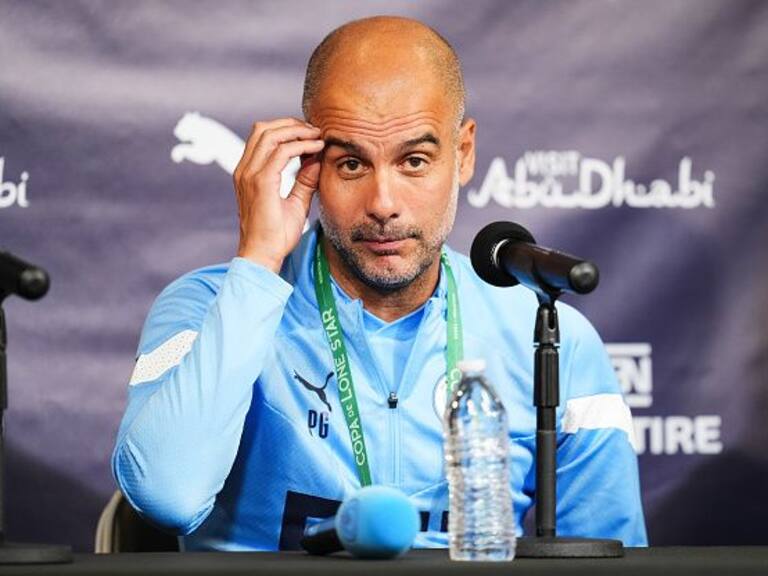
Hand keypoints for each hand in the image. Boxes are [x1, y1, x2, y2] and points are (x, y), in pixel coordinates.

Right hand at [233, 118, 324, 270]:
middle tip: (315, 130)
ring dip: (297, 130)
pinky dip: (301, 145)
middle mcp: (244, 170)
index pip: (263, 136)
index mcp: (248, 172)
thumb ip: (304, 180)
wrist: (263, 256)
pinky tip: (317, 149)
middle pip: (264, 128)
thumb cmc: (276, 235)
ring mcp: (249, 174)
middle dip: (291, 124)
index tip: (311, 135)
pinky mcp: (260, 182)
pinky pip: (281, 152)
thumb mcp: (295, 202)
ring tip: (317, 136)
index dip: (287, 129)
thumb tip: (316, 160)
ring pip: (270, 134)